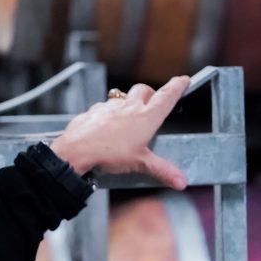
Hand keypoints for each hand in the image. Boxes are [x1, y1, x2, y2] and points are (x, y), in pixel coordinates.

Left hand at [50, 76, 189, 189]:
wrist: (77, 150)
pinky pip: (104, 107)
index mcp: (146, 116)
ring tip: (128, 115)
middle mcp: (129, 106)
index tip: (183, 79)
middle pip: (144, 89)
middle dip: (151, 93)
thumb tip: (180, 180)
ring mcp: (110, 106)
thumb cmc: (109, 153)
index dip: (177, 86)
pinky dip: (108, 112)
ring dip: (128, 101)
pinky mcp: (94, 111)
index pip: (167, 96)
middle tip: (153, 102)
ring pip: (123, 96)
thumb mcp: (140, 163)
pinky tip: (106, 124)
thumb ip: (162, 170)